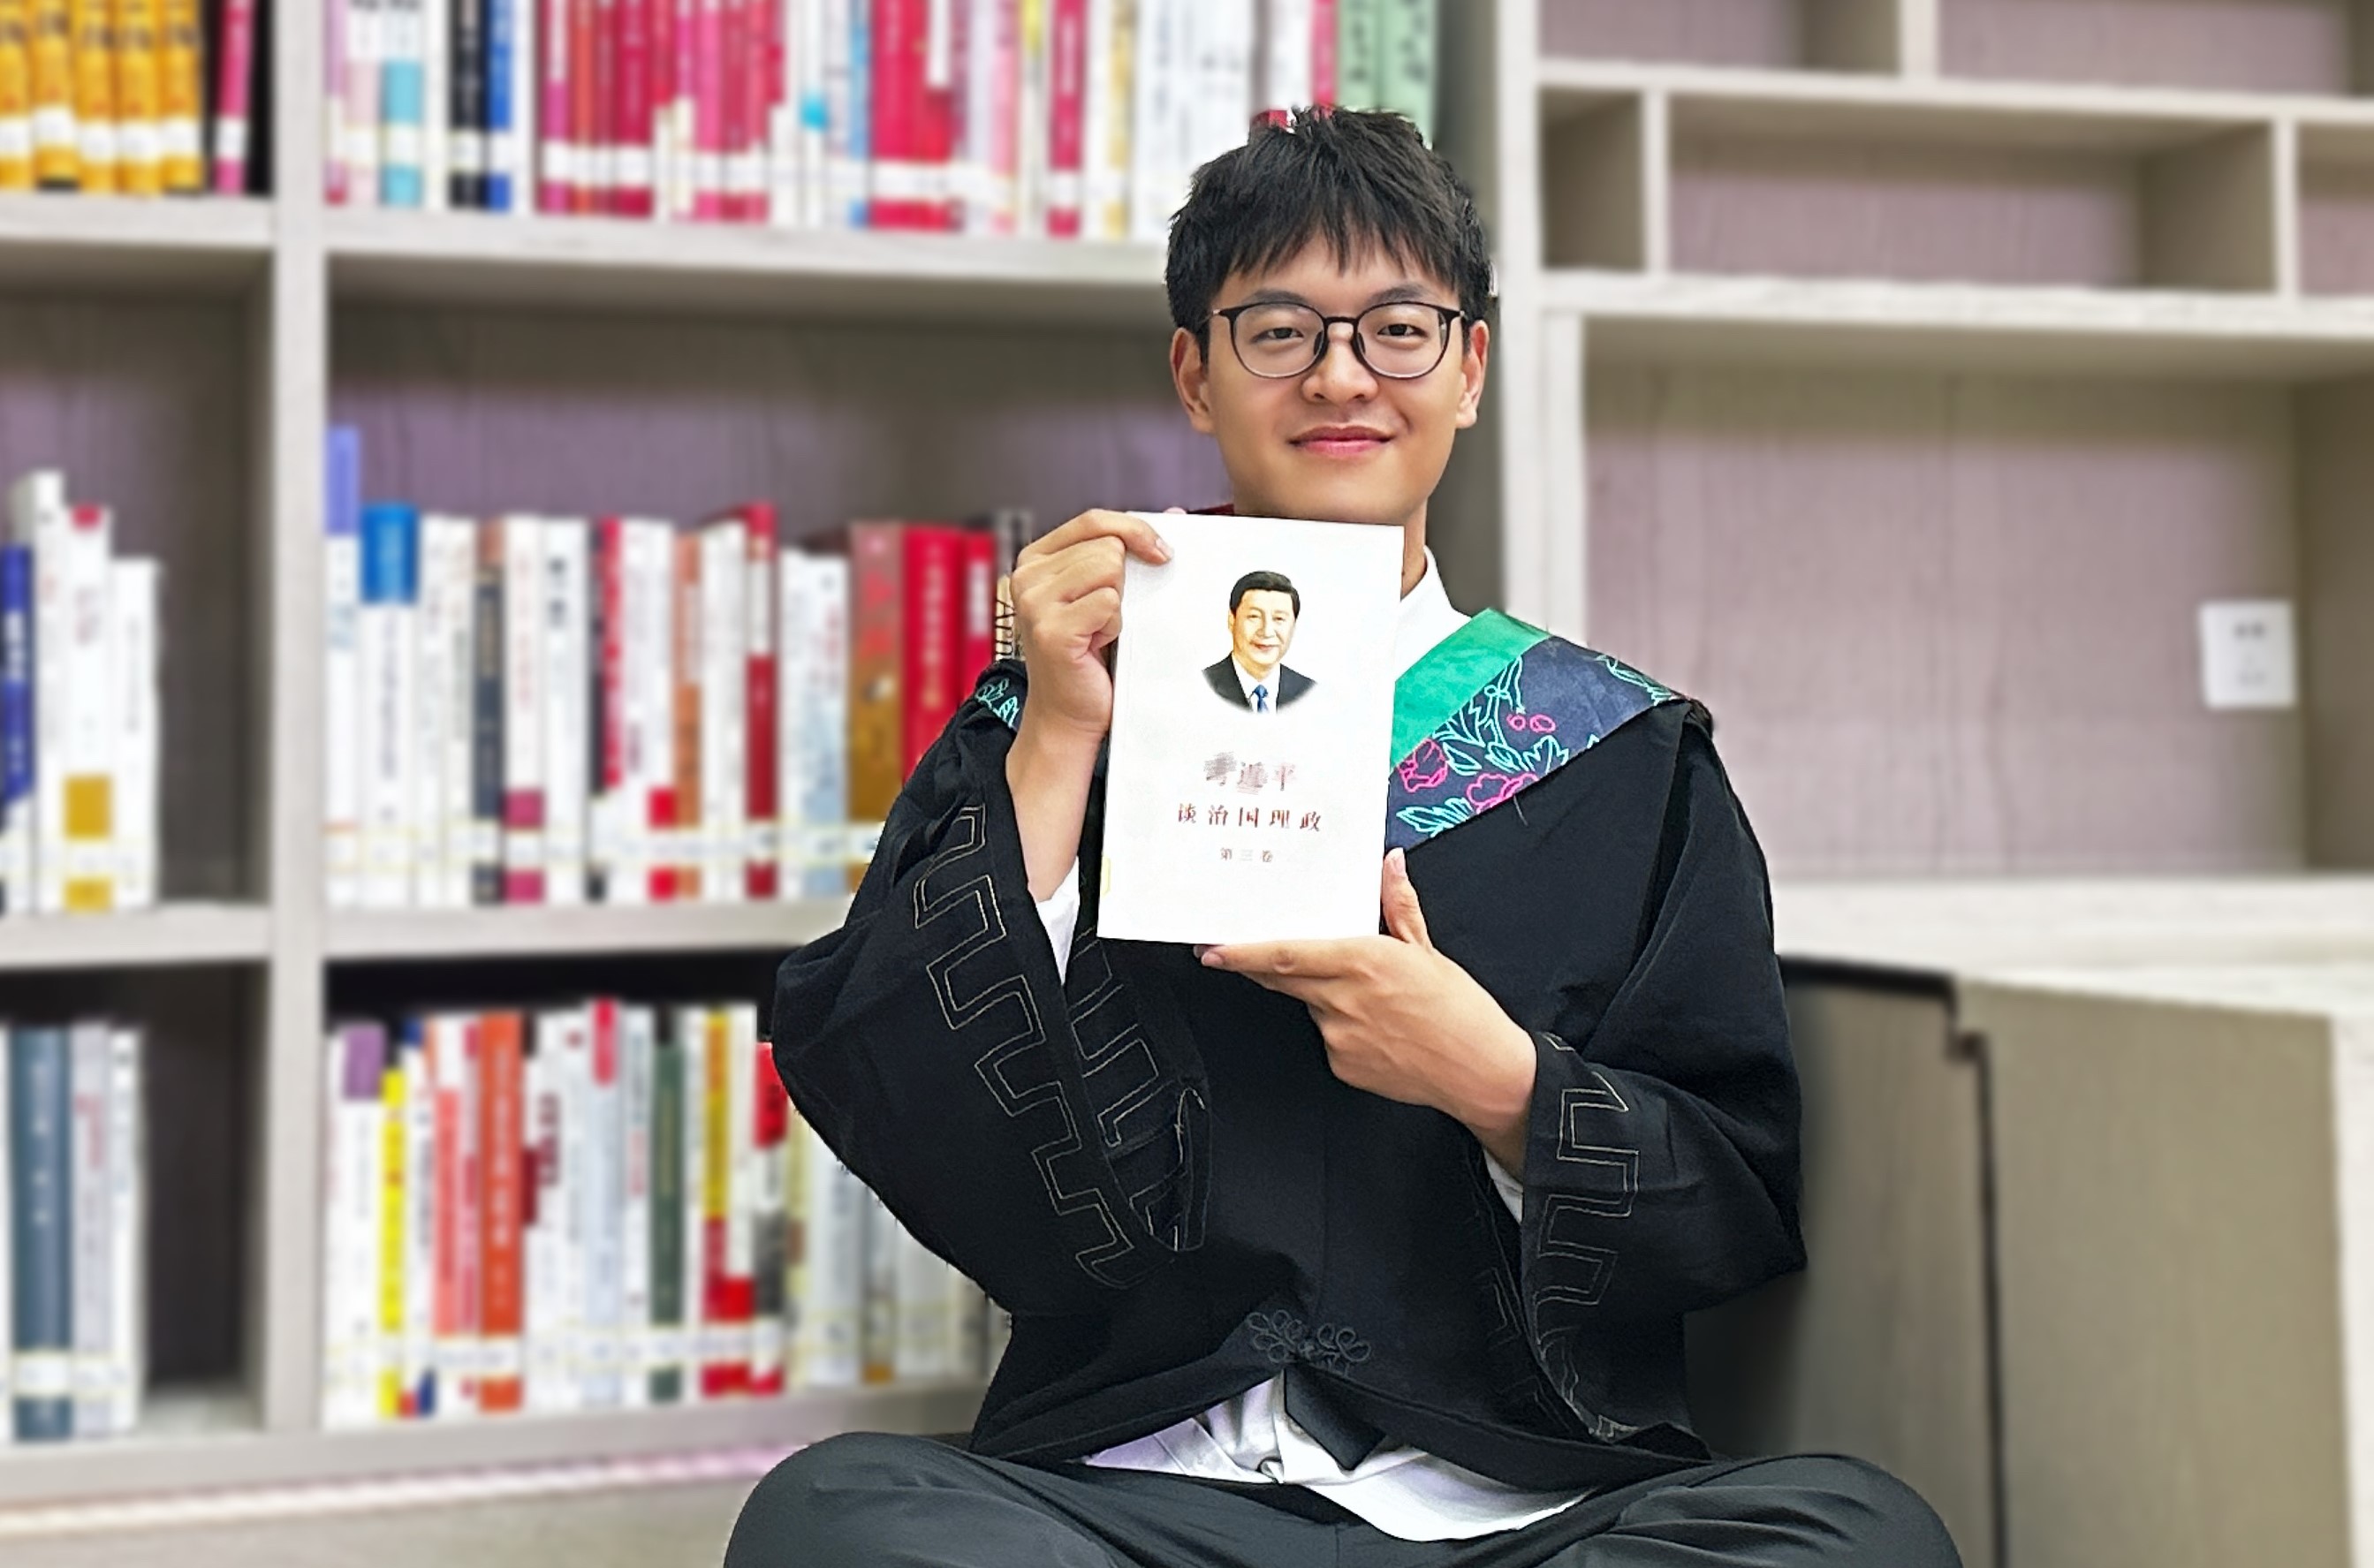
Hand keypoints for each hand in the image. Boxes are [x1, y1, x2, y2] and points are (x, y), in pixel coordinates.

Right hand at [1008, 508, 1173, 747]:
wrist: (1069, 713)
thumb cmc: (1089, 654)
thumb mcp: (1104, 591)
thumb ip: (1128, 550)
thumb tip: (1174, 514)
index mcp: (1036, 559)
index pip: (1093, 520)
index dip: (1134, 529)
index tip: (1161, 552)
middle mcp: (1027, 576)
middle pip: (1108, 545)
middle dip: (1123, 582)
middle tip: (1102, 618)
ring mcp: (1035, 602)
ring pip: (1110, 570)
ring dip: (1117, 606)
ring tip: (1097, 630)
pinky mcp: (1051, 629)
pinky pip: (1109, 603)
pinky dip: (1114, 626)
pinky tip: (1095, 645)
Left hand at [1199, 848, 1536, 1171]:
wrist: (1481, 1072)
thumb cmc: (1461, 1012)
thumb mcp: (1428, 950)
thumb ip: (1398, 905)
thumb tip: (1390, 865)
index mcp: (1362, 961)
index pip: (1285, 954)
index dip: (1242, 952)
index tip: (1212, 949)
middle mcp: (1343, 999)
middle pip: (1284, 978)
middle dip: (1261, 966)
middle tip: (1247, 955)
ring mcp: (1339, 1036)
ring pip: (1310, 1005)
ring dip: (1322, 995)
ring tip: (1372, 1000)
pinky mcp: (1343, 1065)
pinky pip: (1328, 1037)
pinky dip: (1340, 1026)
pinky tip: (1376, 1028)